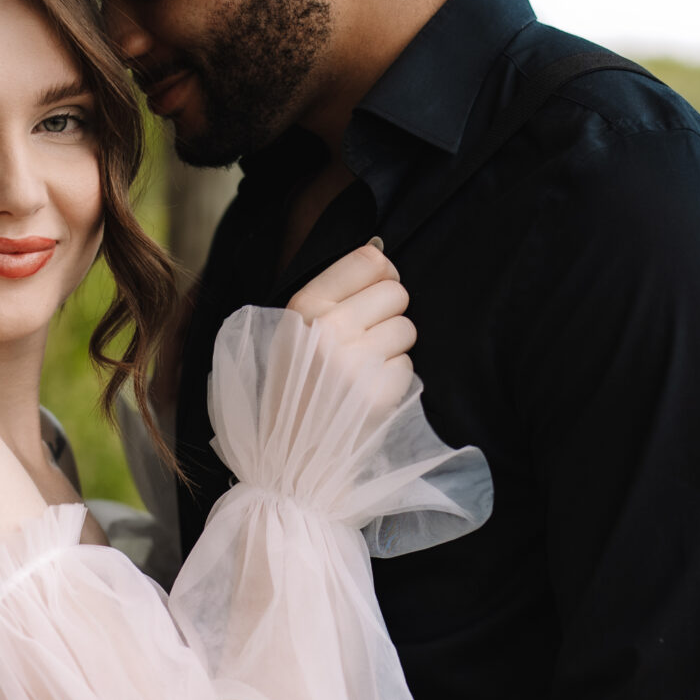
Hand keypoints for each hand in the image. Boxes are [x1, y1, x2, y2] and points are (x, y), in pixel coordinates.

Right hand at [288, 240, 415, 409]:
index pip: (370, 260)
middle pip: (396, 292)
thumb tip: (381, 252)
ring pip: (407, 328)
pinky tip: (366, 390)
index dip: (382, 276)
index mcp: (306, 305)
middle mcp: (329, 329)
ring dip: (393, 348)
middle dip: (388, 314)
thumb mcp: (297, 328)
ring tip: (363, 368)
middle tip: (363, 341)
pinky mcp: (378, 393)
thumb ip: (334, 291)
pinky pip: (407, 365)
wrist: (291, 447)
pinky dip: (393, 378)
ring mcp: (355, 362)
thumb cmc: (297, 383)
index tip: (373, 296)